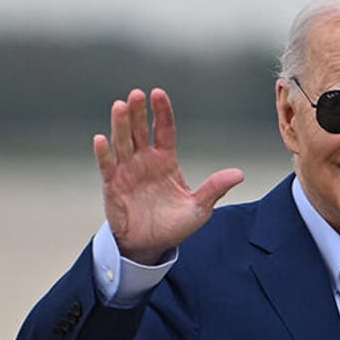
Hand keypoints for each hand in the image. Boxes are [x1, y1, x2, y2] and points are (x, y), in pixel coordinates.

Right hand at [93, 88, 243, 264]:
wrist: (150, 246)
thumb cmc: (173, 226)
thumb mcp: (199, 207)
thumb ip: (215, 188)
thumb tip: (238, 174)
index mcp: (166, 161)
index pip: (163, 130)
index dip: (161, 112)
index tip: (158, 94)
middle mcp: (145, 161)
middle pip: (140, 130)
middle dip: (138, 112)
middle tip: (137, 95)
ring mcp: (128, 171)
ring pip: (122, 143)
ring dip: (120, 125)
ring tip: (120, 106)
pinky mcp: (114, 186)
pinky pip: (107, 166)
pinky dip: (104, 153)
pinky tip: (101, 139)